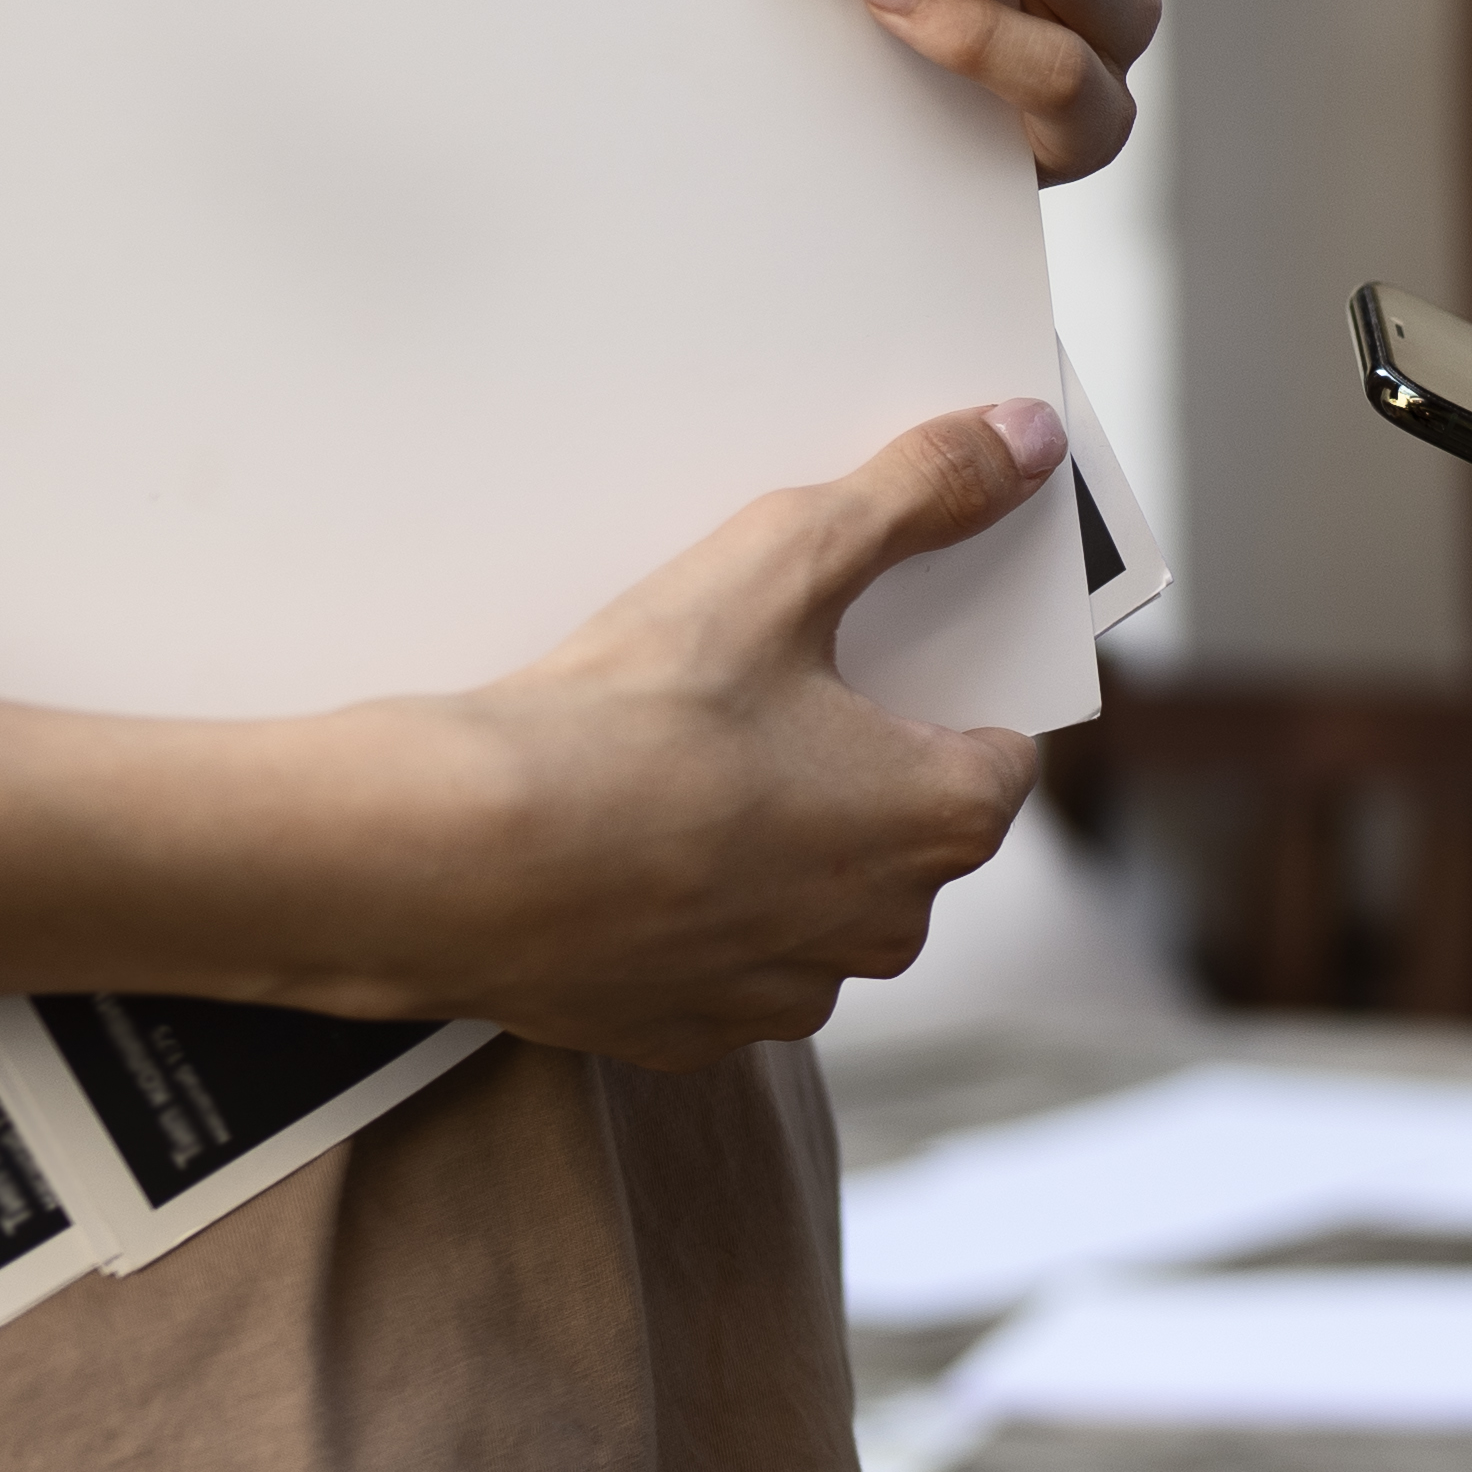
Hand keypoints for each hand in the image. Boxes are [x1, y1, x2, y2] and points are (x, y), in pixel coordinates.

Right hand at [300, 403, 1061, 1065]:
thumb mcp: (786, 560)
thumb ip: (918, 493)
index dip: (947, 690)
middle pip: (904, 826)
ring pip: (811, 900)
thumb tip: (1020, 440)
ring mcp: (785, 992)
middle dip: (852, 764)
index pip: (1001, 752)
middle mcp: (885, 929)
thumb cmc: (629, 720)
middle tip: (761, 694)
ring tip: (679, 768)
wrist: (452, 858)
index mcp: (940, 824)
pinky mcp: (686, 1031)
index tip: (884, 656)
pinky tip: (622, 846)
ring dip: (771, 844)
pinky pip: (716, 958)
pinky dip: (685, 907)